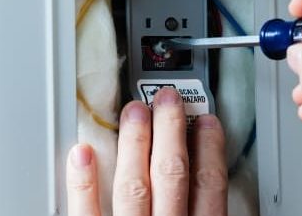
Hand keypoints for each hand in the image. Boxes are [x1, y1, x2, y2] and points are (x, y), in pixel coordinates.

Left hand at [66, 87, 227, 215]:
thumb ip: (211, 214)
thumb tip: (219, 194)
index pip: (208, 185)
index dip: (210, 147)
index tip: (206, 121)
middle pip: (172, 173)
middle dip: (170, 128)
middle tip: (168, 98)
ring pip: (133, 185)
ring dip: (134, 142)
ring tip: (134, 111)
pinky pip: (86, 214)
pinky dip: (83, 183)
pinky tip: (83, 153)